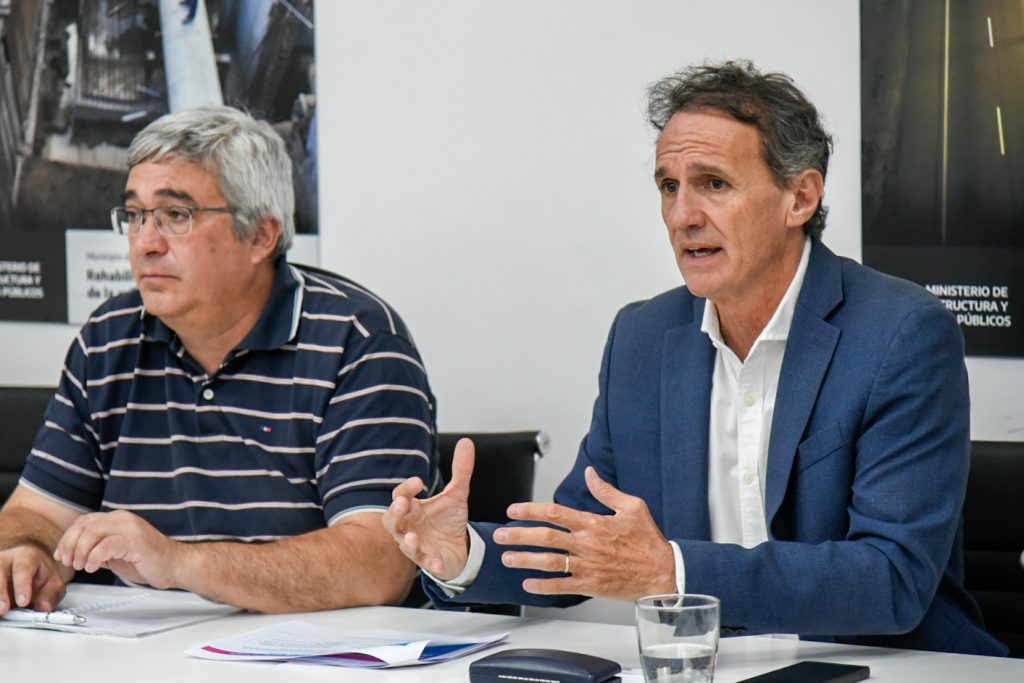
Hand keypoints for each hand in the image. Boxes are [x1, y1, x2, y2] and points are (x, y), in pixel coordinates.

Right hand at [0, 543, 66, 613]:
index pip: (22, 568)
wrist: (28, 567)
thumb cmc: (38, 574)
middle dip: (1, 592)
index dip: (22, 585)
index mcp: (26, 556)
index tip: (23, 602)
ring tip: (0, 612)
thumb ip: (50, 595)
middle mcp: (6, 559)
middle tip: (3, 609)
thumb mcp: (52, 582)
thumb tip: (43, 608)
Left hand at [53, 511, 181, 588]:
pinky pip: (106, 546)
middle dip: (70, 545)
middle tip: (69, 562)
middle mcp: (123, 519)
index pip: (84, 521)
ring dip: (81, 552)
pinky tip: (94, 568)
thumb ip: (98, 547)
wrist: (175, 565)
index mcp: (118, 519)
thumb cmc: (148, 560)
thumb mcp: (116, 552)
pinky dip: (94, 558)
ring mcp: (130, 528)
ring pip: (92, 533)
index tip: (62, 554)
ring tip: (82, 566)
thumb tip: (74, 552)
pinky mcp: (136, 541)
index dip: (68, 538)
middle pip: (85, 525)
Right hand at [383, 437, 473, 580]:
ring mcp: (416, 544)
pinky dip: (430, 562)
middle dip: (395, 512)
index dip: (406, 489)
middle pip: (392, 520)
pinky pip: (425, 563)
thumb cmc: (449, 520)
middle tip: (402, 503)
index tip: (419, 481)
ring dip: (407, 541)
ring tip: (412, 537)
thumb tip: (466, 442)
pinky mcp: (428, 560)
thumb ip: (461, 470)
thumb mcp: (457, 494)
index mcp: (413, 508)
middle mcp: (409, 526)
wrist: (459, 548)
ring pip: (403, 544)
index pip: (401, 495)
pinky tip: (436, 562)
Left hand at [496, 466, 675, 600]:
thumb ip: (606, 491)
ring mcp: (587, 565)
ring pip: (548, 562)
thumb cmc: (648, 540)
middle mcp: (587, 544)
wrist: (663, 572)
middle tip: (499, 534)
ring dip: (524, 560)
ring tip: (506, 558)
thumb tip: (590, 473)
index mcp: (593, 523)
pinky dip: (542, 586)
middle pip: (545, 537)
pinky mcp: (591, 585)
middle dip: (518, 534)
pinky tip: (528, 585)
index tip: (514, 510)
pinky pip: (561, 586)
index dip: (531, 510)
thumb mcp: (632, 507)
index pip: (555, 513)